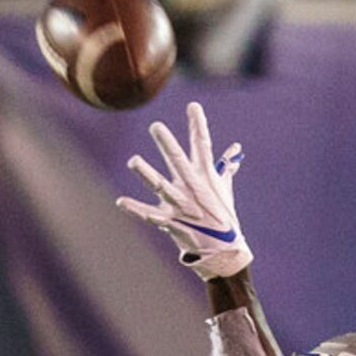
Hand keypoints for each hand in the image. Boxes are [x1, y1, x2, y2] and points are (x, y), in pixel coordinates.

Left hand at [117, 101, 251, 281]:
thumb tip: (235, 149)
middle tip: (155, 126)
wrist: (223, 250)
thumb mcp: (224, 189)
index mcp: (205, 176)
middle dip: (167, 144)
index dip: (198, 125)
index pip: (203, 145)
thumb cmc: (223, 217)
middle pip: (178, 161)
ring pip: (161, 186)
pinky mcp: (171, 222)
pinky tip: (120, 202)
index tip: (193, 106)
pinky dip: (135, 209)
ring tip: (132, 161)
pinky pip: (150, 215)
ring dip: (146, 174)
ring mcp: (181, 205)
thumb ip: (225, 167)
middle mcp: (192, 188)